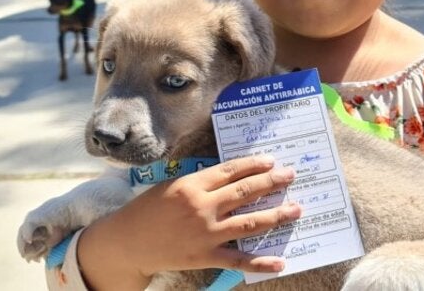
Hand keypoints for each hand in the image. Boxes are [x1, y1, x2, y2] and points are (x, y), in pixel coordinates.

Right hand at [77, 155, 300, 289]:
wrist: (128, 242)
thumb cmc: (148, 209)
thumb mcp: (172, 185)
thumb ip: (201, 181)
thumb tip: (232, 176)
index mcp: (193, 184)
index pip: (231, 170)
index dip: (254, 165)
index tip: (272, 161)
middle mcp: (202, 206)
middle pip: (245, 192)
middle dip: (272, 182)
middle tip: (290, 175)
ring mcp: (206, 232)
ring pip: (249, 222)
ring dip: (276, 215)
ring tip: (296, 209)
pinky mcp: (205, 256)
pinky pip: (238, 259)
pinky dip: (260, 262)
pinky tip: (280, 261)